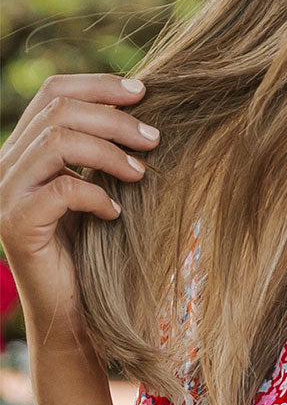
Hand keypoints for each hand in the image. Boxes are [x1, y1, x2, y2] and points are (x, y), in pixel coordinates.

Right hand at [0, 73, 158, 335]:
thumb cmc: (91, 257)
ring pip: (56, 142)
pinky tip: (117, 213)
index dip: (98, 86)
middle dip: (113, 118)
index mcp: (22, 150)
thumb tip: (141, 114)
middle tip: (155, 138)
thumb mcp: (96, 194)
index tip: (143, 92)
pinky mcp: (17, 224)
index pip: (53, 93)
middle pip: (57, 111)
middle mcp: (5, 165)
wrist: (71, 317)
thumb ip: (99, 156)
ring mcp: (6, 194)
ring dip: (108, 152)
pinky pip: (60, 191)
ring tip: (142, 173)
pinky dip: (95, 196)